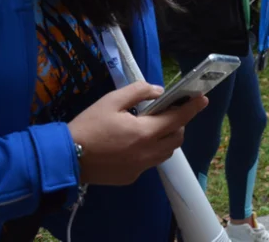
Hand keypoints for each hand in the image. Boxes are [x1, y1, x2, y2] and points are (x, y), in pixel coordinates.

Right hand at [67, 81, 206, 185]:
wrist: (65, 159)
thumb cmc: (88, 126)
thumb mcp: (111, 100)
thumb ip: (138, 92)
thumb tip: (159, 91)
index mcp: (144, 132)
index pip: (178, 118)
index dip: (193, 108)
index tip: (203, 99)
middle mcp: (147, 153)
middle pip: (176, 138)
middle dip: (177, 124)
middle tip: (167, 113)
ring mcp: (140, 168)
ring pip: (165, 153)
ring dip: (165, 139)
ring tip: (152, 127)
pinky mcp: (130, 178)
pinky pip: (149, 163)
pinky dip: (149, 151)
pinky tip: (133, 144)